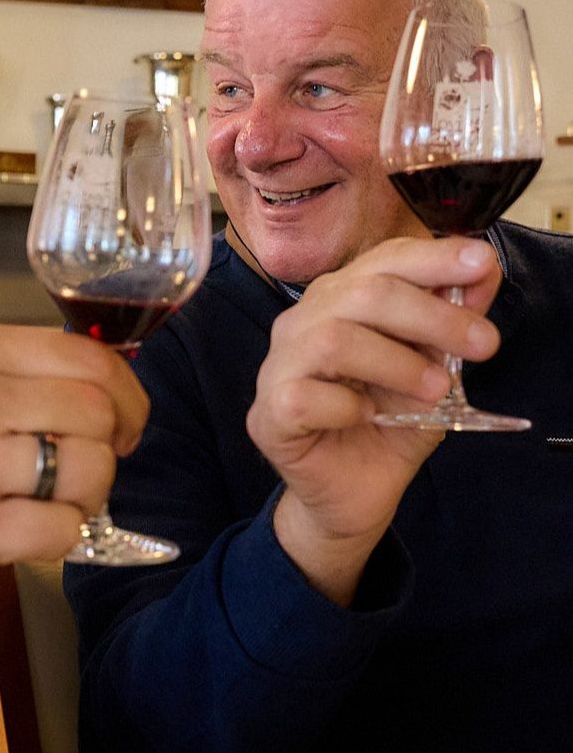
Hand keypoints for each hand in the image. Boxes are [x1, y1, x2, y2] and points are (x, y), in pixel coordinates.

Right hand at [0, 321, 148, 630]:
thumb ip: (6, 376)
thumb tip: (98, 394)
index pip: (88, 359)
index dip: (126, 398)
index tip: (121, 425)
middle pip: (99, 413)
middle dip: (108, 452)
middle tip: (80, 475)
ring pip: (89, 472)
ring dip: (84, 499)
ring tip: (44, 506)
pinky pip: (61, 530)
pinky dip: (56, 540)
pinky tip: (19, 536)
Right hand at [246, 236, 500, 602]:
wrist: (355, 495)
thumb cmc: (387, 428)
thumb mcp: (436, 373)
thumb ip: (450, 329)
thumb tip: (481, 277)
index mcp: (341, 302)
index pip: (382, 262)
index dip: (432, 258)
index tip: (480, 264)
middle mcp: (303, 324)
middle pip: (363, 294)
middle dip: (432, 315)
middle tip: (484, 345)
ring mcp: (279, 367)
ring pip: (332, 339)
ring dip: (397, 363)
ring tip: (436, 390)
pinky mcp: (269, 413)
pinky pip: (305, 397)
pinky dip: (347, 406)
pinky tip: (365, 419)